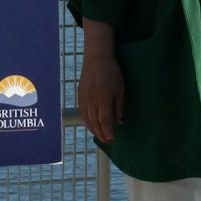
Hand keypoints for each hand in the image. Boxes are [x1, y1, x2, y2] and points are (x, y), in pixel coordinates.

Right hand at [77, 20, 123, 144]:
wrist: (96, 58)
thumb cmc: (112, 72)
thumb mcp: (120, 89)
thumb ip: (119, 106)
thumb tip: (120, 121)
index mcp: (103, 100)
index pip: (105, 122)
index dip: (108, 133)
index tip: (112, 140)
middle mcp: (92, 102)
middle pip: (95, 123)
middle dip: (101, 134)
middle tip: (108, 142)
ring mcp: (84, 99)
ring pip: (87, 119)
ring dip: (93, 130)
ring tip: (100, 136)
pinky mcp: (80, 95)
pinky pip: (82, 113)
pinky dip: (86, 121)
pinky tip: (90, 125)